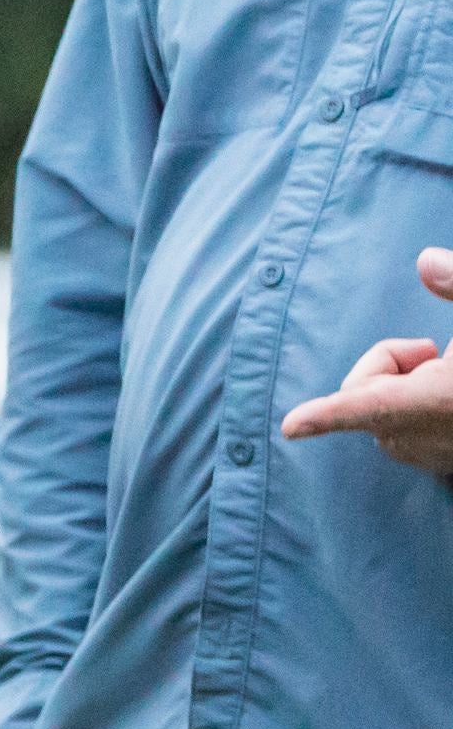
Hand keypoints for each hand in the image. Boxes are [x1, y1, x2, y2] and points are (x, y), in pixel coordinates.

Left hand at [278, 247, 452, 476]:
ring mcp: (437, 458)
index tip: (290, 427)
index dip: (326, 415)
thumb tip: (424, 260)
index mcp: (435, 401)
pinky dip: (419, 411)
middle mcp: (428, 438)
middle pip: (366, 394)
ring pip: (384, 415)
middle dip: (389, 365)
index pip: (367, 405)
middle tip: (438, 349)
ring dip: (407, 387)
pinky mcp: (449, 468)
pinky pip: (408, 436)